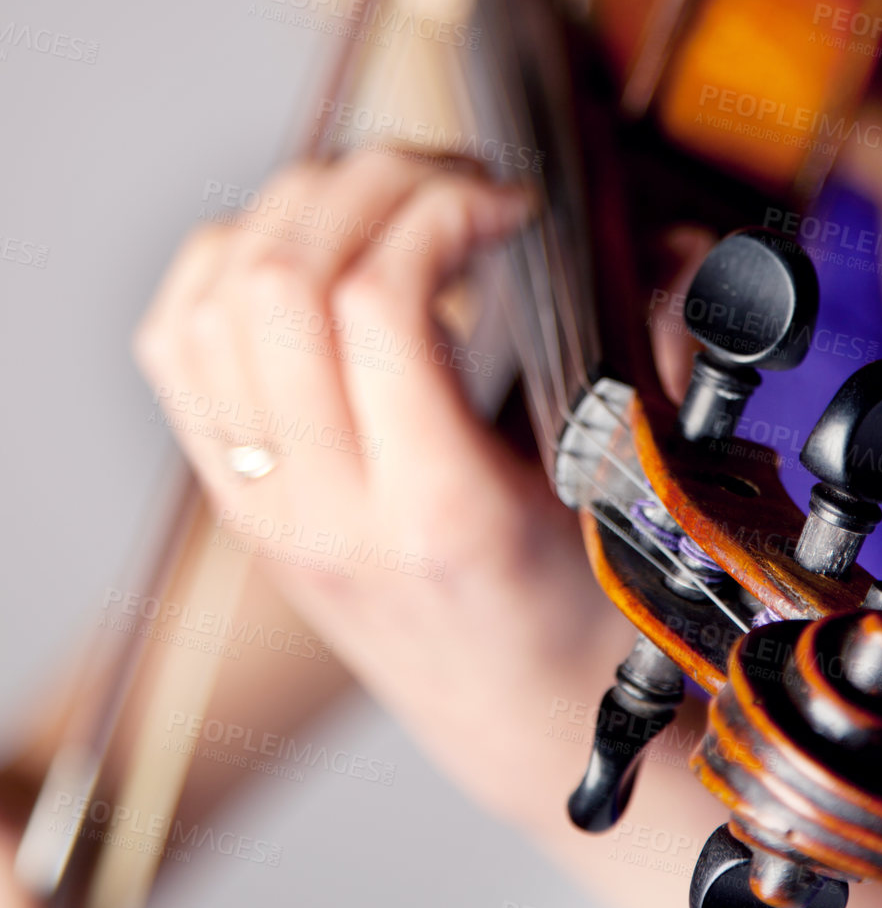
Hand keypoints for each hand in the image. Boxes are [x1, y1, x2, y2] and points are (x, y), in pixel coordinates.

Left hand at [133, 150, 708, 829]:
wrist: (517, 722)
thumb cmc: (581, 619)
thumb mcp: (631, 493)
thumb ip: (654, 354)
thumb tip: (678, 245)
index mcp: (439, 514)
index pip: (378, 304)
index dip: (441, 210)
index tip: (509, 206)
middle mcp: (326, 509)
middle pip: (280, 280)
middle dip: (368, 186)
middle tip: (449, 186)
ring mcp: (263, 503)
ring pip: (216, 297)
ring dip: (298, 213)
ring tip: (383, 208)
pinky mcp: (234, 492)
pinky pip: (177, 341)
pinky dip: (231, 264)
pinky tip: (307, 253)